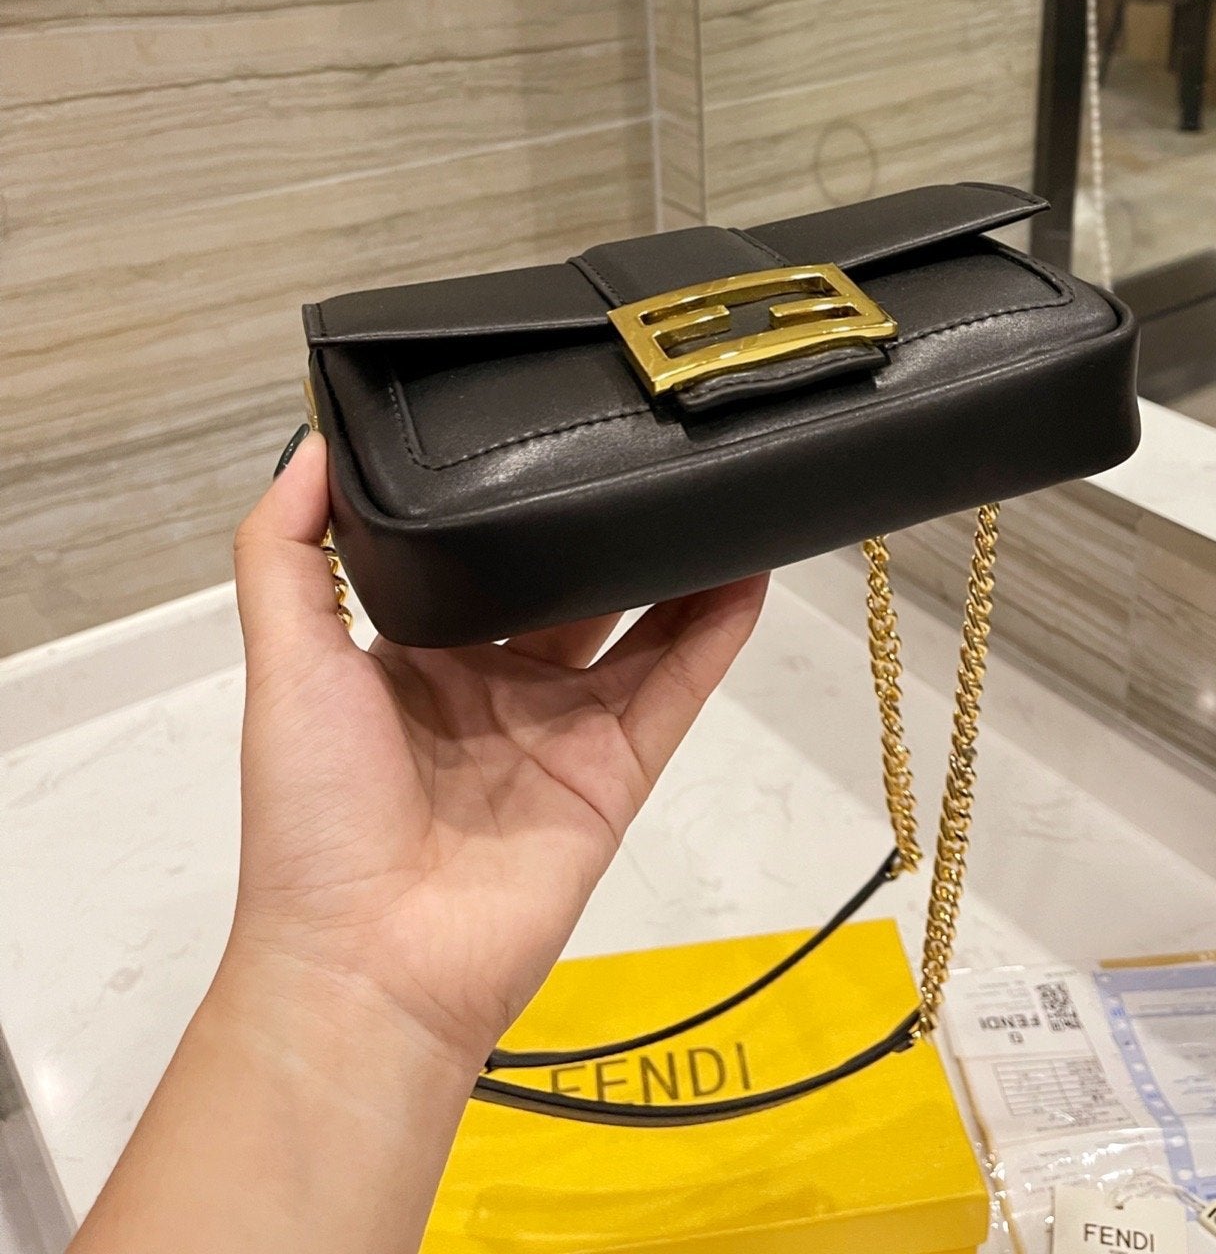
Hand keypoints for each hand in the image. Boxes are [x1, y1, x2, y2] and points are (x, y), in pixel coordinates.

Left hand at [226, 427, 766, 1071]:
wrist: (371, 965)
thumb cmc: (315, 817)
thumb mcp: (283, 665)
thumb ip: (285, 554)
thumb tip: (311, 446)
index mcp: (412, 660)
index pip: (473, 563)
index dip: (506, 508)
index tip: (541, 434)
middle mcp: (492, 688)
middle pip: (565, 590)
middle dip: (600, 528)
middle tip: (643, 447)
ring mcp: (560, 732)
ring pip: (635, 630)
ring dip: (676, 566)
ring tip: (715, 486)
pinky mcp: (615, 773)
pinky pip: (676, 689)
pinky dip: (716, 632)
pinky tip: (748, 567)